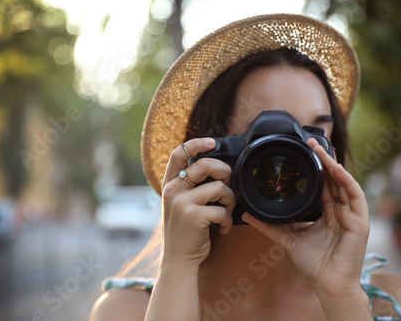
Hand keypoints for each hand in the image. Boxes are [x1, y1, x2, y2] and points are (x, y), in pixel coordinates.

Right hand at [161, 138, 236, 266]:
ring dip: (230, 200)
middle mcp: (173, 190)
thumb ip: (190, 186)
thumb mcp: (180, 204)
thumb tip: (217, 167)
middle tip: (227, 186)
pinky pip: (222, 210)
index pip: (179, 153)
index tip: (212, 142)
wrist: (178, 259)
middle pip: (206, 165)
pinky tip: (223, 228)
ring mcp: (182, 202)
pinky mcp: (194, 216)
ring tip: (226, 211)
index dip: (196, 143)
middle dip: (225, 173)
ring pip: (219, 187)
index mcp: (170, 184)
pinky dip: (227, 220)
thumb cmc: (185, 230)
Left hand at [242, 138, 369, 297]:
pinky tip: (335, 168)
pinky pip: (355, 195)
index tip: (303, 152)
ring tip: (320, 148)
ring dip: (333, 164)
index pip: (322, 184)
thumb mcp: (289, 239)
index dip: (315, 168)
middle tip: (311, 141)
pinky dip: (346, 180)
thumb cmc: (314, 264)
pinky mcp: (360, 221)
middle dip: (323, 159)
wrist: (328, 284)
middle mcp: (340, 210)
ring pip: (344, 182)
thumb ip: (269, 226)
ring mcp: (351, 214)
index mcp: (327, 213)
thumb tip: (247, 215)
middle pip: (333, 179)